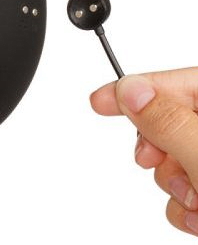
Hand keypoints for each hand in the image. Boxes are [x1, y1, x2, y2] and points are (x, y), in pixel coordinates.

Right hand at [90, 69, 197, 237]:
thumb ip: (168, 122)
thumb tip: (131, 90)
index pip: (171, 84)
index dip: (133, 89)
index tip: (99, 101)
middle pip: (167, 119)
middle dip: (157, 147)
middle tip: (155, 161)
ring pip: (170, 156)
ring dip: (172, 182)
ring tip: (196, 201)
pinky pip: (181, 184)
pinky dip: (182, 203)